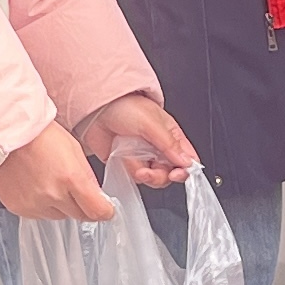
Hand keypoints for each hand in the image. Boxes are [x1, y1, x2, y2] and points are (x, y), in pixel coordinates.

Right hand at [0, 125, 113, 222]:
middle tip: (72, 187)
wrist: (5, 133)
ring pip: (59, 216)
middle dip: (81, 205)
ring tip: (50, 181)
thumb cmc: (38, 135)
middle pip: (79, 215)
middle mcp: (52, 194)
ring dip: (61, 205)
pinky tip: (36, 185)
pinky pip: (39, 215)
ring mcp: (34, 203)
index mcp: (70, 177)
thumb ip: (86, 177)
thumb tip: (97, 197)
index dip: (104, 211)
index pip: (97, 211)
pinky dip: (42, 205)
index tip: (105, 209)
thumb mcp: (73, 148)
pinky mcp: (18, 208)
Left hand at [76, 91, 197, 187]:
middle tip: (146, 171)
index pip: (188, 160)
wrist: (97, 108)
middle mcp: (159, 150)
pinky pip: (132, 176)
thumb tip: (187, 162)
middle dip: (157, 176)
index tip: (176, 174)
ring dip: (139, 171)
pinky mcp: (127, 164)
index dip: (185, 171)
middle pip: (169, 174)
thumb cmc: (125, 106)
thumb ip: (169, 144)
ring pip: (150, 178)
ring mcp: (143, 158)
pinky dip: (127, 169)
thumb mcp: (151, 123)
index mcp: (171, 137)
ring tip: (130, 157)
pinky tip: (122, 157)